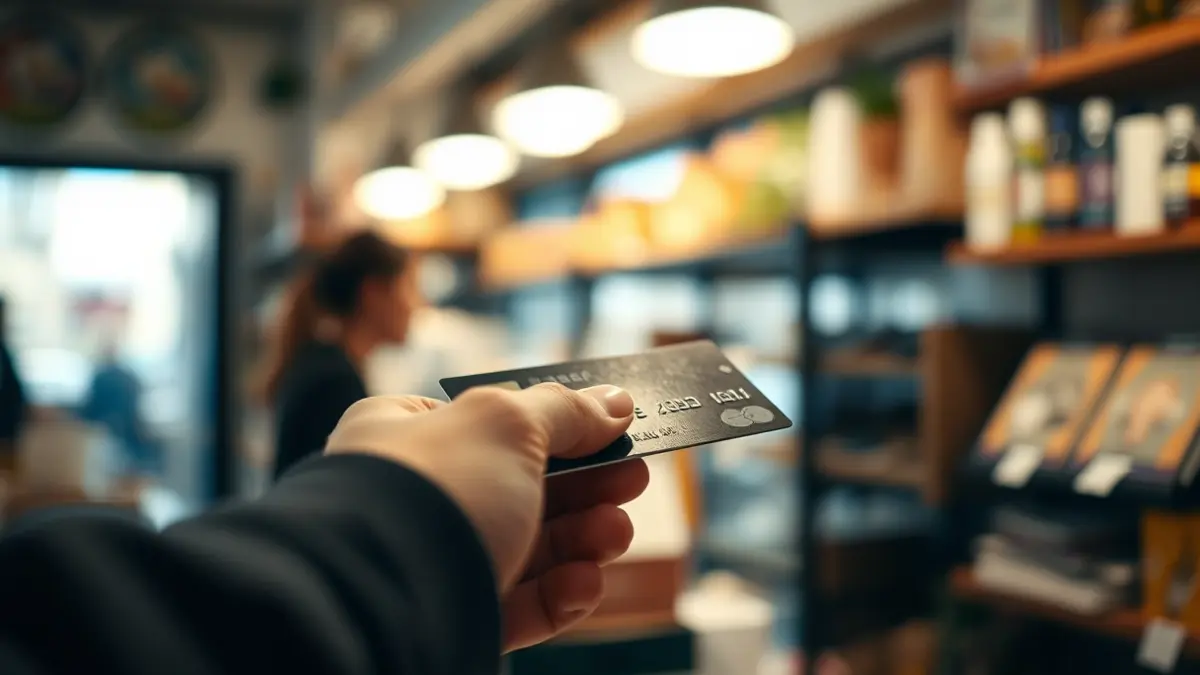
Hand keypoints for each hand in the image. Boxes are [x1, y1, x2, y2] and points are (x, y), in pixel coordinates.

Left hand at [324, 384, 648, 650]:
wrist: (383, 601)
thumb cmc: (433, 492)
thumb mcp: (507, 425)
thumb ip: (565, 412)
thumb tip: (615, 403)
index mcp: (407, 434)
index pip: (490, 420)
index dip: (557, 423)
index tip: (612, 429)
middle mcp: (415, 497)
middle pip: (522, 487)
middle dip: (585, 488)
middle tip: (634, 479)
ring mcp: (433, 561)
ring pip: (527, 550)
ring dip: (582, 540)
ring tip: (616, 533)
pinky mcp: (452, 619)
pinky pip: (517, 606)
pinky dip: (559, 596)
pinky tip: (585, 583)